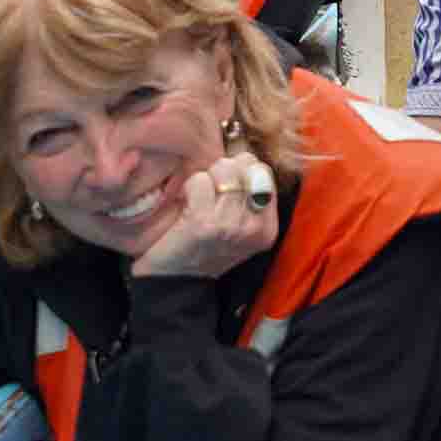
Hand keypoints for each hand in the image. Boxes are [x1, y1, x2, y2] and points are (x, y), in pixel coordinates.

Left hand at [129, 154, 281, 280]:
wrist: (173, 282)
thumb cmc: (202, 249)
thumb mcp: (237, 228)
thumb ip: (249, 196)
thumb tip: (244, 157)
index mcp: (268, 229)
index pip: (264, 172)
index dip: (242, 169)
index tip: (227, 187)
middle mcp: (254, 228)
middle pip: (246, 166)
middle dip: (224, 171)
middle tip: (211, 192)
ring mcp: (231, 225)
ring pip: (224, 170)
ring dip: (205, 178)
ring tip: (198, 199)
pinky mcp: (205, 223)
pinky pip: (200, 180)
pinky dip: (189, 187)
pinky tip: (186, 204)